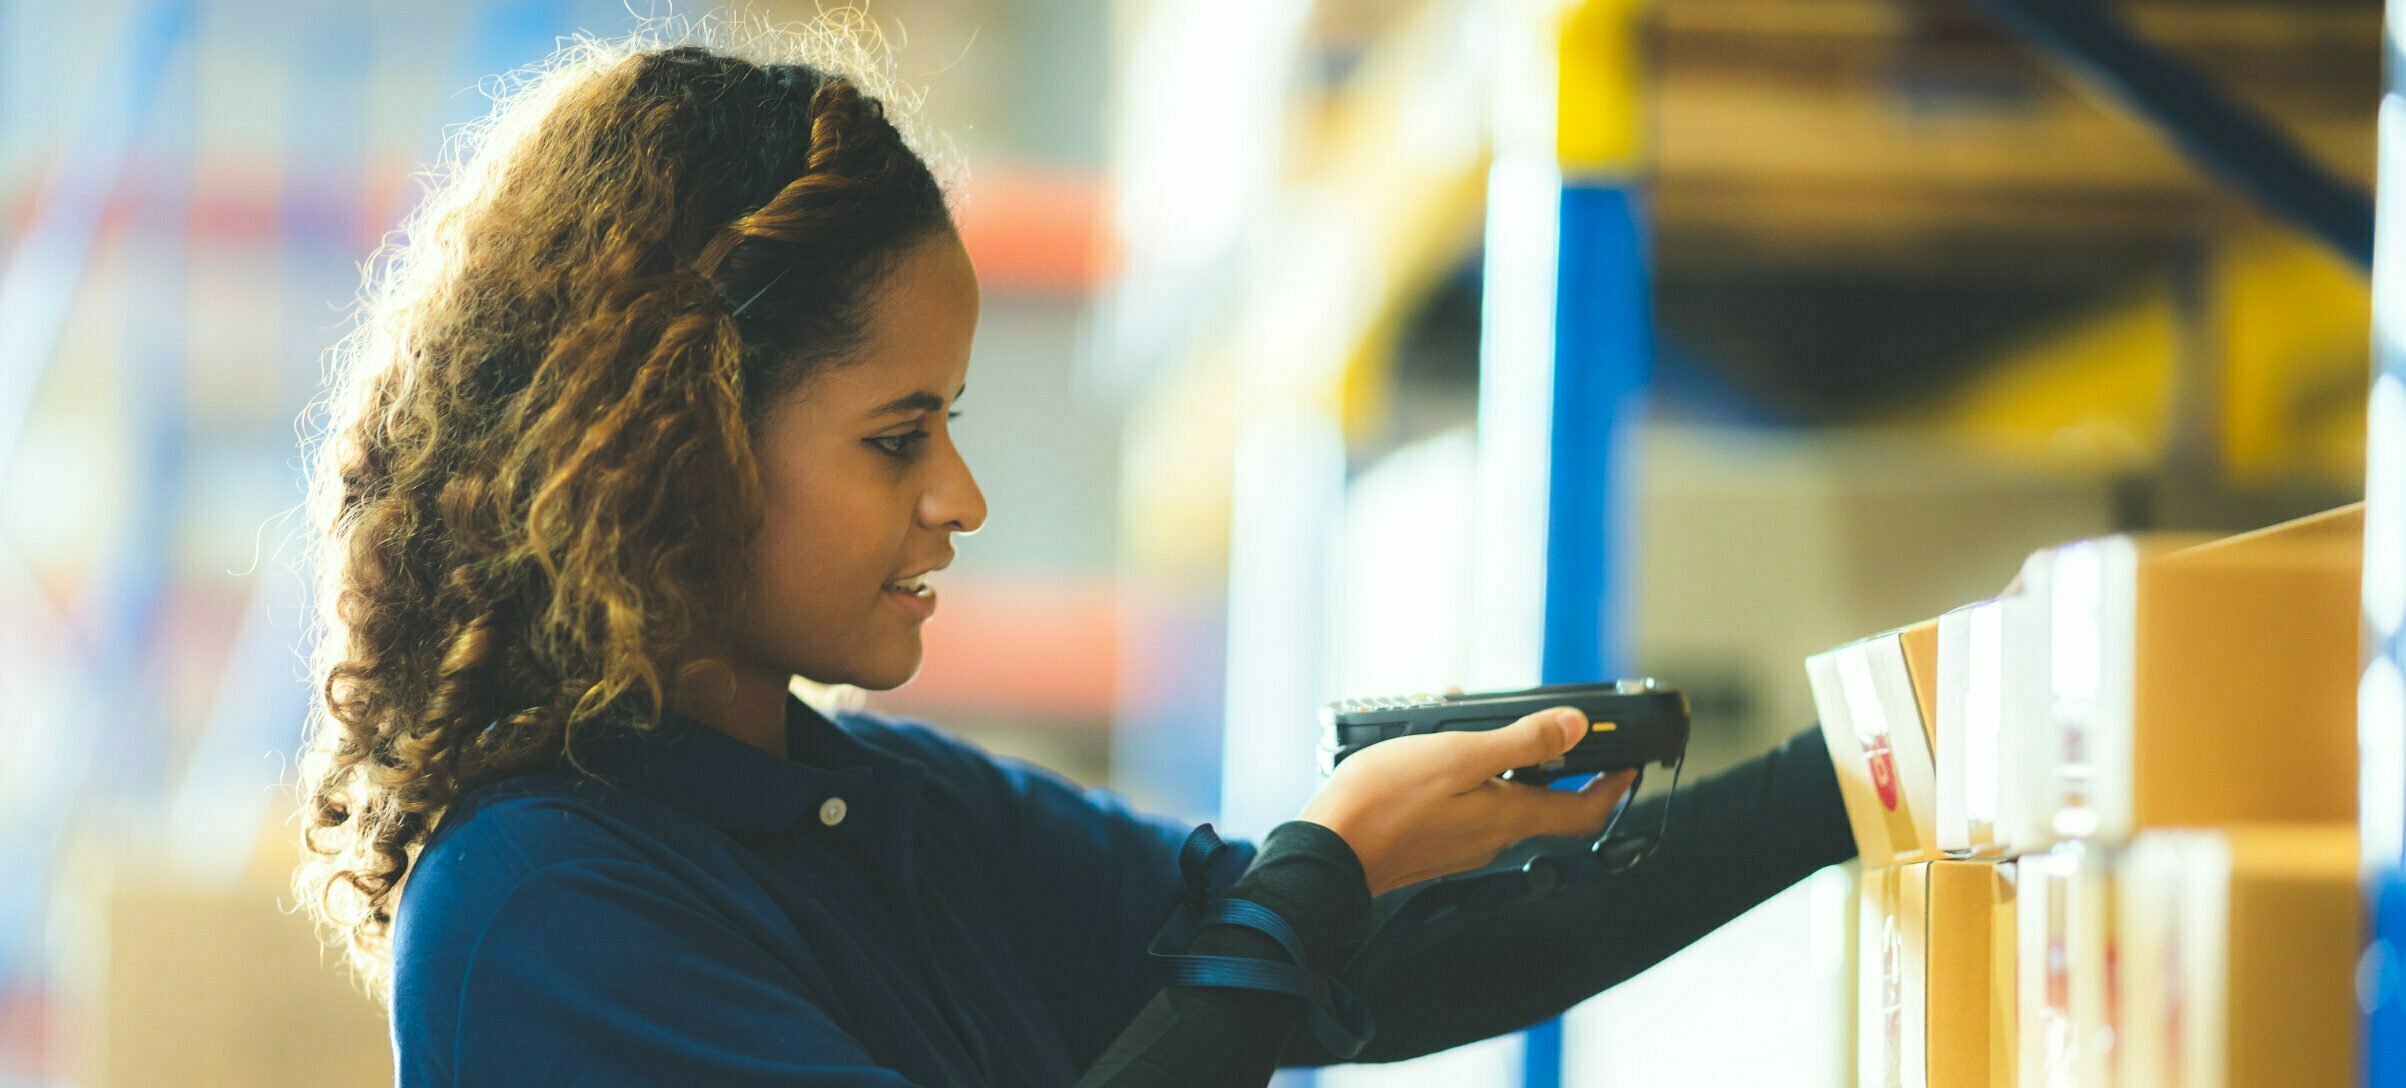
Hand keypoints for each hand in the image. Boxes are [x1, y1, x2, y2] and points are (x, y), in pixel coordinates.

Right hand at [1299, 700, 1637, 897]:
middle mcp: (1492, 838)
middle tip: (1569, 738)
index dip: (1614, 789)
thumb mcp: (1460, 756)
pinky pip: (1471, 809)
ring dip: (1515, 771)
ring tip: (1497, 732)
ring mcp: (1461, 845)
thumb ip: (1520, 743)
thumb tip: (1575, 727)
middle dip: (1564, 772)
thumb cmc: (1386, 802)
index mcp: (1509, 818)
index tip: (1629, 764)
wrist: (1328, 851)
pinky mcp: (1433, 844)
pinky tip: (1447, 754)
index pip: (1584, 812)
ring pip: (1506, 807)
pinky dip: (1476, 780)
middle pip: (1547, 808)